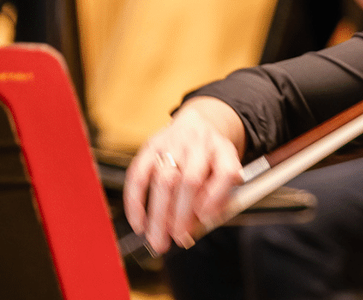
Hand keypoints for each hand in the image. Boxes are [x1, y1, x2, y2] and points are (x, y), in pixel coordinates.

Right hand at [122, 97, 244, 254]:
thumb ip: (221, 193)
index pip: (224, 172)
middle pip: (191, 180)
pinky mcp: (149, 146)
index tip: (206, 220)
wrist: (198, 123)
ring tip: (157, 239)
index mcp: (223, 149)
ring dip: (158, 214)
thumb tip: (206, 220)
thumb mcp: (226, 168)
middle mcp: (199, 142)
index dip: (216, 198)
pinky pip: (138, 175)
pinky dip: (135, 202)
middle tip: (178, 239)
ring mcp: (173, 142)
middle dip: (183, 215)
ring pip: (163, 179)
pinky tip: (138, 223)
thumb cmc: (212, 156)